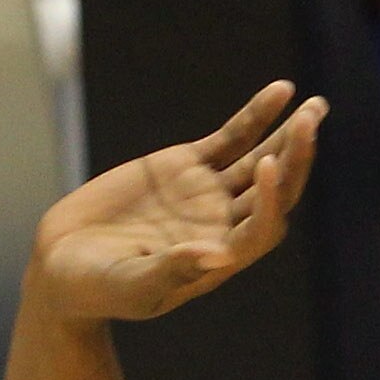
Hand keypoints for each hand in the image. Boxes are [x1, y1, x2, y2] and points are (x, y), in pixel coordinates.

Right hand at [27, 81, 324, 325]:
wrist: (64, 263)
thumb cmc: (97, 288)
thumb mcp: (131, 285)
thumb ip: (171, 271)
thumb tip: (219, 258)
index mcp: (219, 258)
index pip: (263, 226)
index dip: (273, 198)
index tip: (269, 165)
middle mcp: (224, 223)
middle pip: (275, 189)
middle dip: (295, 157)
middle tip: (309, 123)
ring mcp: (209, 192)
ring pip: (261, 158)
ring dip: (289, 133)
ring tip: (316, 107)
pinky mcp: (188, 165)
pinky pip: (232, 137)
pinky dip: (255, 115)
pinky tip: (281, 91)